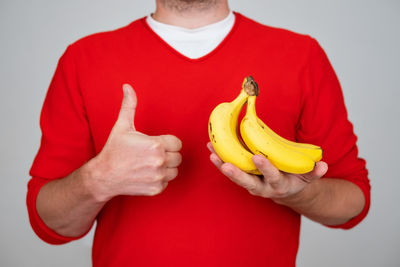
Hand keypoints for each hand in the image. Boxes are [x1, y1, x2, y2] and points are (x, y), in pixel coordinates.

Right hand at [88, 84, 181, 201]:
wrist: (104, 176)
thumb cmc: (114, 150)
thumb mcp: (122, 126)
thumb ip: (129, 106)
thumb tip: (127, 86)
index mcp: (155, 145)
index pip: (177, 143)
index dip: (168, 143)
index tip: (156, 144)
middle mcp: (159, 161)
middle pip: (178, 157)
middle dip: (167, 154)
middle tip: (151, 154)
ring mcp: (158, 177)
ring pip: (174, 170)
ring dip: (166, 167)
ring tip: (150, 164)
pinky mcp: (156, 189)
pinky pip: (167, 182)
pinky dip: (160, 179)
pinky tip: (147, 174)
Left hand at [207, 142, 327, 203]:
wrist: (285, 191)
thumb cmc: (296, 180)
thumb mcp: (307, 177)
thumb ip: (314, 172)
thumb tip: (323, 166)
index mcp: (278, 185)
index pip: (272, 178)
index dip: (266, 168)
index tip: (258, 157)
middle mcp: (261, 187)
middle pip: (247, 182)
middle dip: (236, 174)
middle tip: (225, 164)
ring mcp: (250, 183)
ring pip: (235, 175)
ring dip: (223, 164)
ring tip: (212, 151)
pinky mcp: (242, 177)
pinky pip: (230, 169)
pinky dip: (220, 160)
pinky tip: (212, 148)